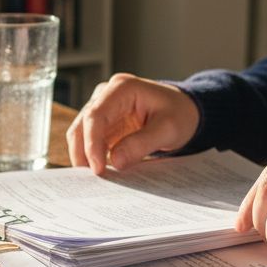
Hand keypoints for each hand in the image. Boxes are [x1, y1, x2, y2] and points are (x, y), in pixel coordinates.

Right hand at [66, 73, 199, 173]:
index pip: (96, 116)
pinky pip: (90, 140)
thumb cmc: (180, 114)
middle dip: (83, 152)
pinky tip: (100, 171)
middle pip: (82, 124)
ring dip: (84, 155)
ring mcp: (103, 107)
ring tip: (95, 178)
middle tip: (93, 179)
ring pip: (81, 133)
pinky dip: (92, 155)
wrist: (185, 111)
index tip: (98, 169)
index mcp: (122, 88)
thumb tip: (114, 161)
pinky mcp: (105, 122)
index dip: (92, 143)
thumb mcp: (168, 129)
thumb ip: (141, 144)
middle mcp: (107, 94)